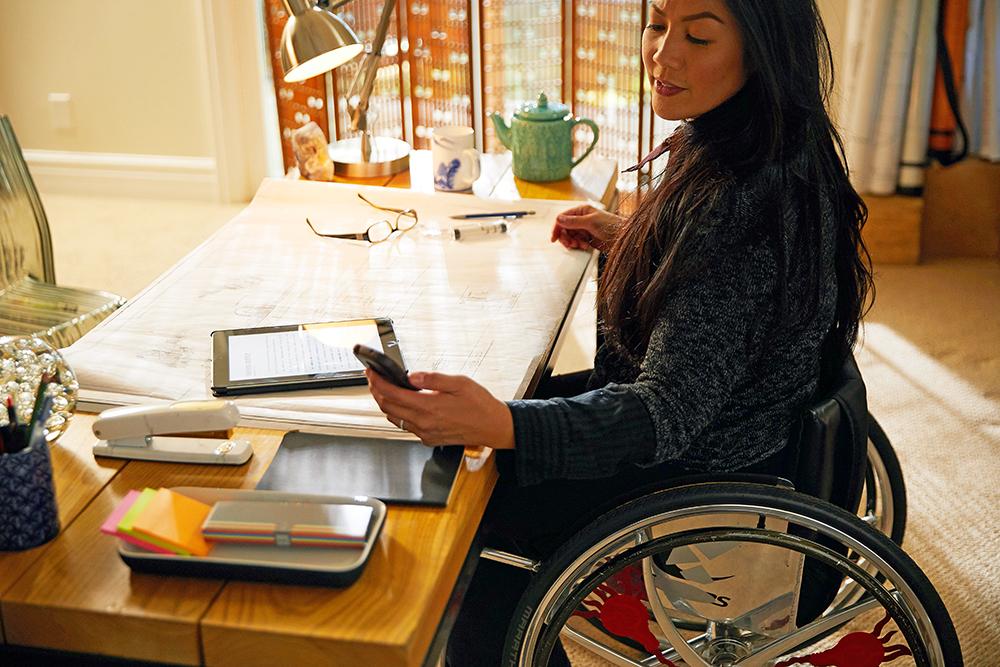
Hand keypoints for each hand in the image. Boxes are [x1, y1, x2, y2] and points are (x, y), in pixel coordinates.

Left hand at [365, 369, 514, 449]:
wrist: (493, 427)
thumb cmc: (480, 405)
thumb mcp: (459, 383)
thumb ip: (433, 378)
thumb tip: (411, 376)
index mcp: (429, 407)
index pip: (392, 394)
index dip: (378, 382)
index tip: (372, 373)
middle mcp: (424, 423)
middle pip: (387, 407)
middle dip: (376, 391)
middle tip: (374, 379)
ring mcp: (425, 433)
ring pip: (394, 418)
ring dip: (385, 403)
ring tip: (384, 389)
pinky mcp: (428, 438)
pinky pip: (406, 426)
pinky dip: (398, 414)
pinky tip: (402, 404)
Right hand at [551, 205, 623, 251]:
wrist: (623, 237)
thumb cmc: (611, 225)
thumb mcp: (590, 222)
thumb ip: (573, 221)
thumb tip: (559, 219)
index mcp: (581, 211)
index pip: (563, 218)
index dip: (557, 228)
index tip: (554, 238)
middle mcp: (581, 219)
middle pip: (565, 229)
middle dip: (566, 238)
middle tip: (571, 244)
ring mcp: (584, 229)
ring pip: (570, 237)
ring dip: (573, 242)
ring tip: (581, 245)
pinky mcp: (587, 239)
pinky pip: (577, 243)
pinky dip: (579, 246)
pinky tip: (585, 246)